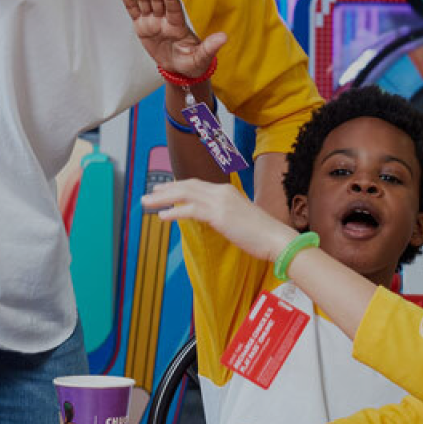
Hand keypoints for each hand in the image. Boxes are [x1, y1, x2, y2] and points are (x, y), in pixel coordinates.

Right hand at [116, 0, 226, 77]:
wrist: (179, 70)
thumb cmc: (192, 63)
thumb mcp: (202, 58)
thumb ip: (210, 47)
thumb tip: (224, 37)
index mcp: (179, 25)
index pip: (173, 8)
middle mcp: (165, 19)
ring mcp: (153, 21)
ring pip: (145, 0)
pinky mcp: (142, 26)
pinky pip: (133, 9)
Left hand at [141, 179, 297, 261]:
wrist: (276, 238)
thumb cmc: (260, 233)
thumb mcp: (239, 218)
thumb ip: (223, 214)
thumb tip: (211, 219)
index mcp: (226, 191)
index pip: (196, 184)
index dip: (177, 186)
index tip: (162, 190)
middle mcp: (221, 192)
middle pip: (186, 186)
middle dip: (165, 189)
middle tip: (147, 194)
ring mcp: (220, 202)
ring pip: (184, 195)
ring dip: (163, 199)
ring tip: (146, 203)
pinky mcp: (219, 215)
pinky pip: (191, 211)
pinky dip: (174, 212)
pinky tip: (162, 216)